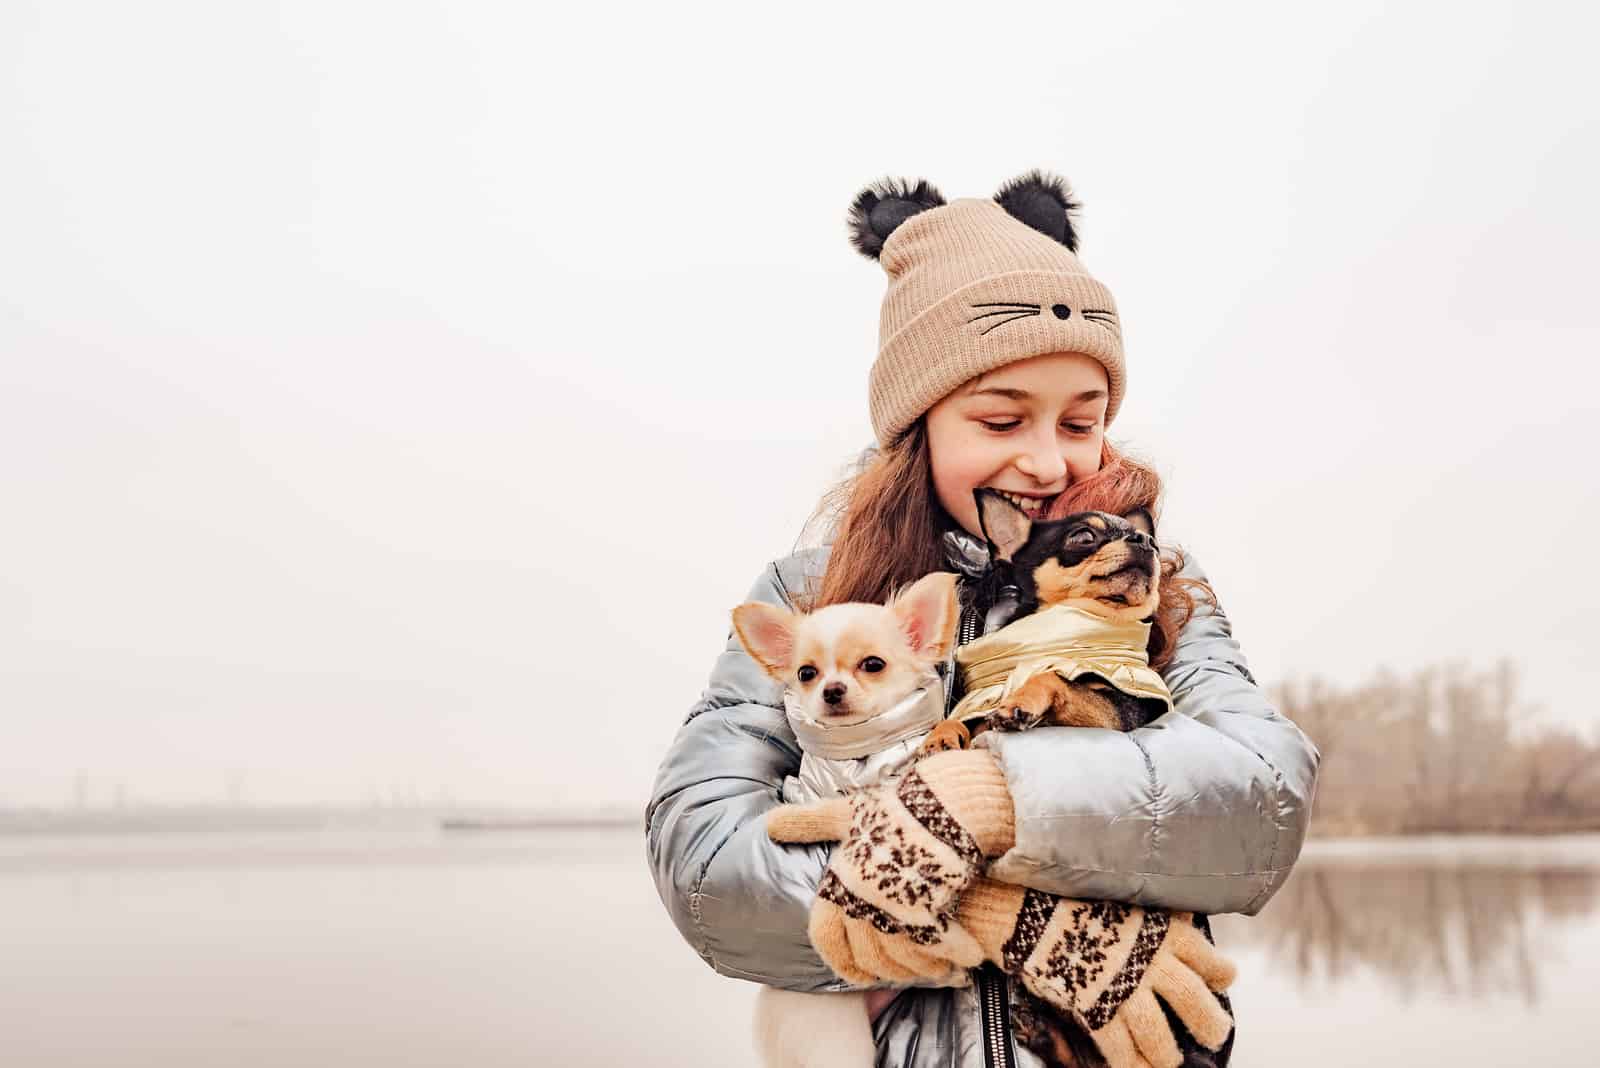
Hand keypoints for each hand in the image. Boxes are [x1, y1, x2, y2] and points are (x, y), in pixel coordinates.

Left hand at [766, 750, 1016, 984]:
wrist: (944, 800)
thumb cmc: (895, 806)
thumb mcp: (848, 812)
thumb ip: (811, 823)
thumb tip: (770, 826)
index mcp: (840, 879)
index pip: (826, 936)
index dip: (840, 961)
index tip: (858, 973)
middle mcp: (862, 897)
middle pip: (868, 954)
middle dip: (887, 969)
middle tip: (903, 974)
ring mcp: (894, 904)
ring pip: (899, 956)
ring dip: (919, 968)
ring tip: (937, 968)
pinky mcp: (929, 906)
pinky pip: (931, 946)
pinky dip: (946, 955)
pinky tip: (961, 958)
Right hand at [957, 877, 1235, 1067]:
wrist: (1027, 905)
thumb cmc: (1071, 895)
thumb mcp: (1122, 894)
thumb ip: (1152, 909)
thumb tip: (1177, 911)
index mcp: (1162, 931)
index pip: (1205, 957)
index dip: (1219, 973)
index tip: (1224, 980)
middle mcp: (1152, 963)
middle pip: (1195, 1002)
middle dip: (1209, 1024)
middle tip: (1214, 1035)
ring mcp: (1125, 990)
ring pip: (1160, 1035)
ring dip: (1166, 1053)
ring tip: (1167, 1060)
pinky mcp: (1096, 1011)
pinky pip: (1120, 1050)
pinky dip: (1127, 1064)